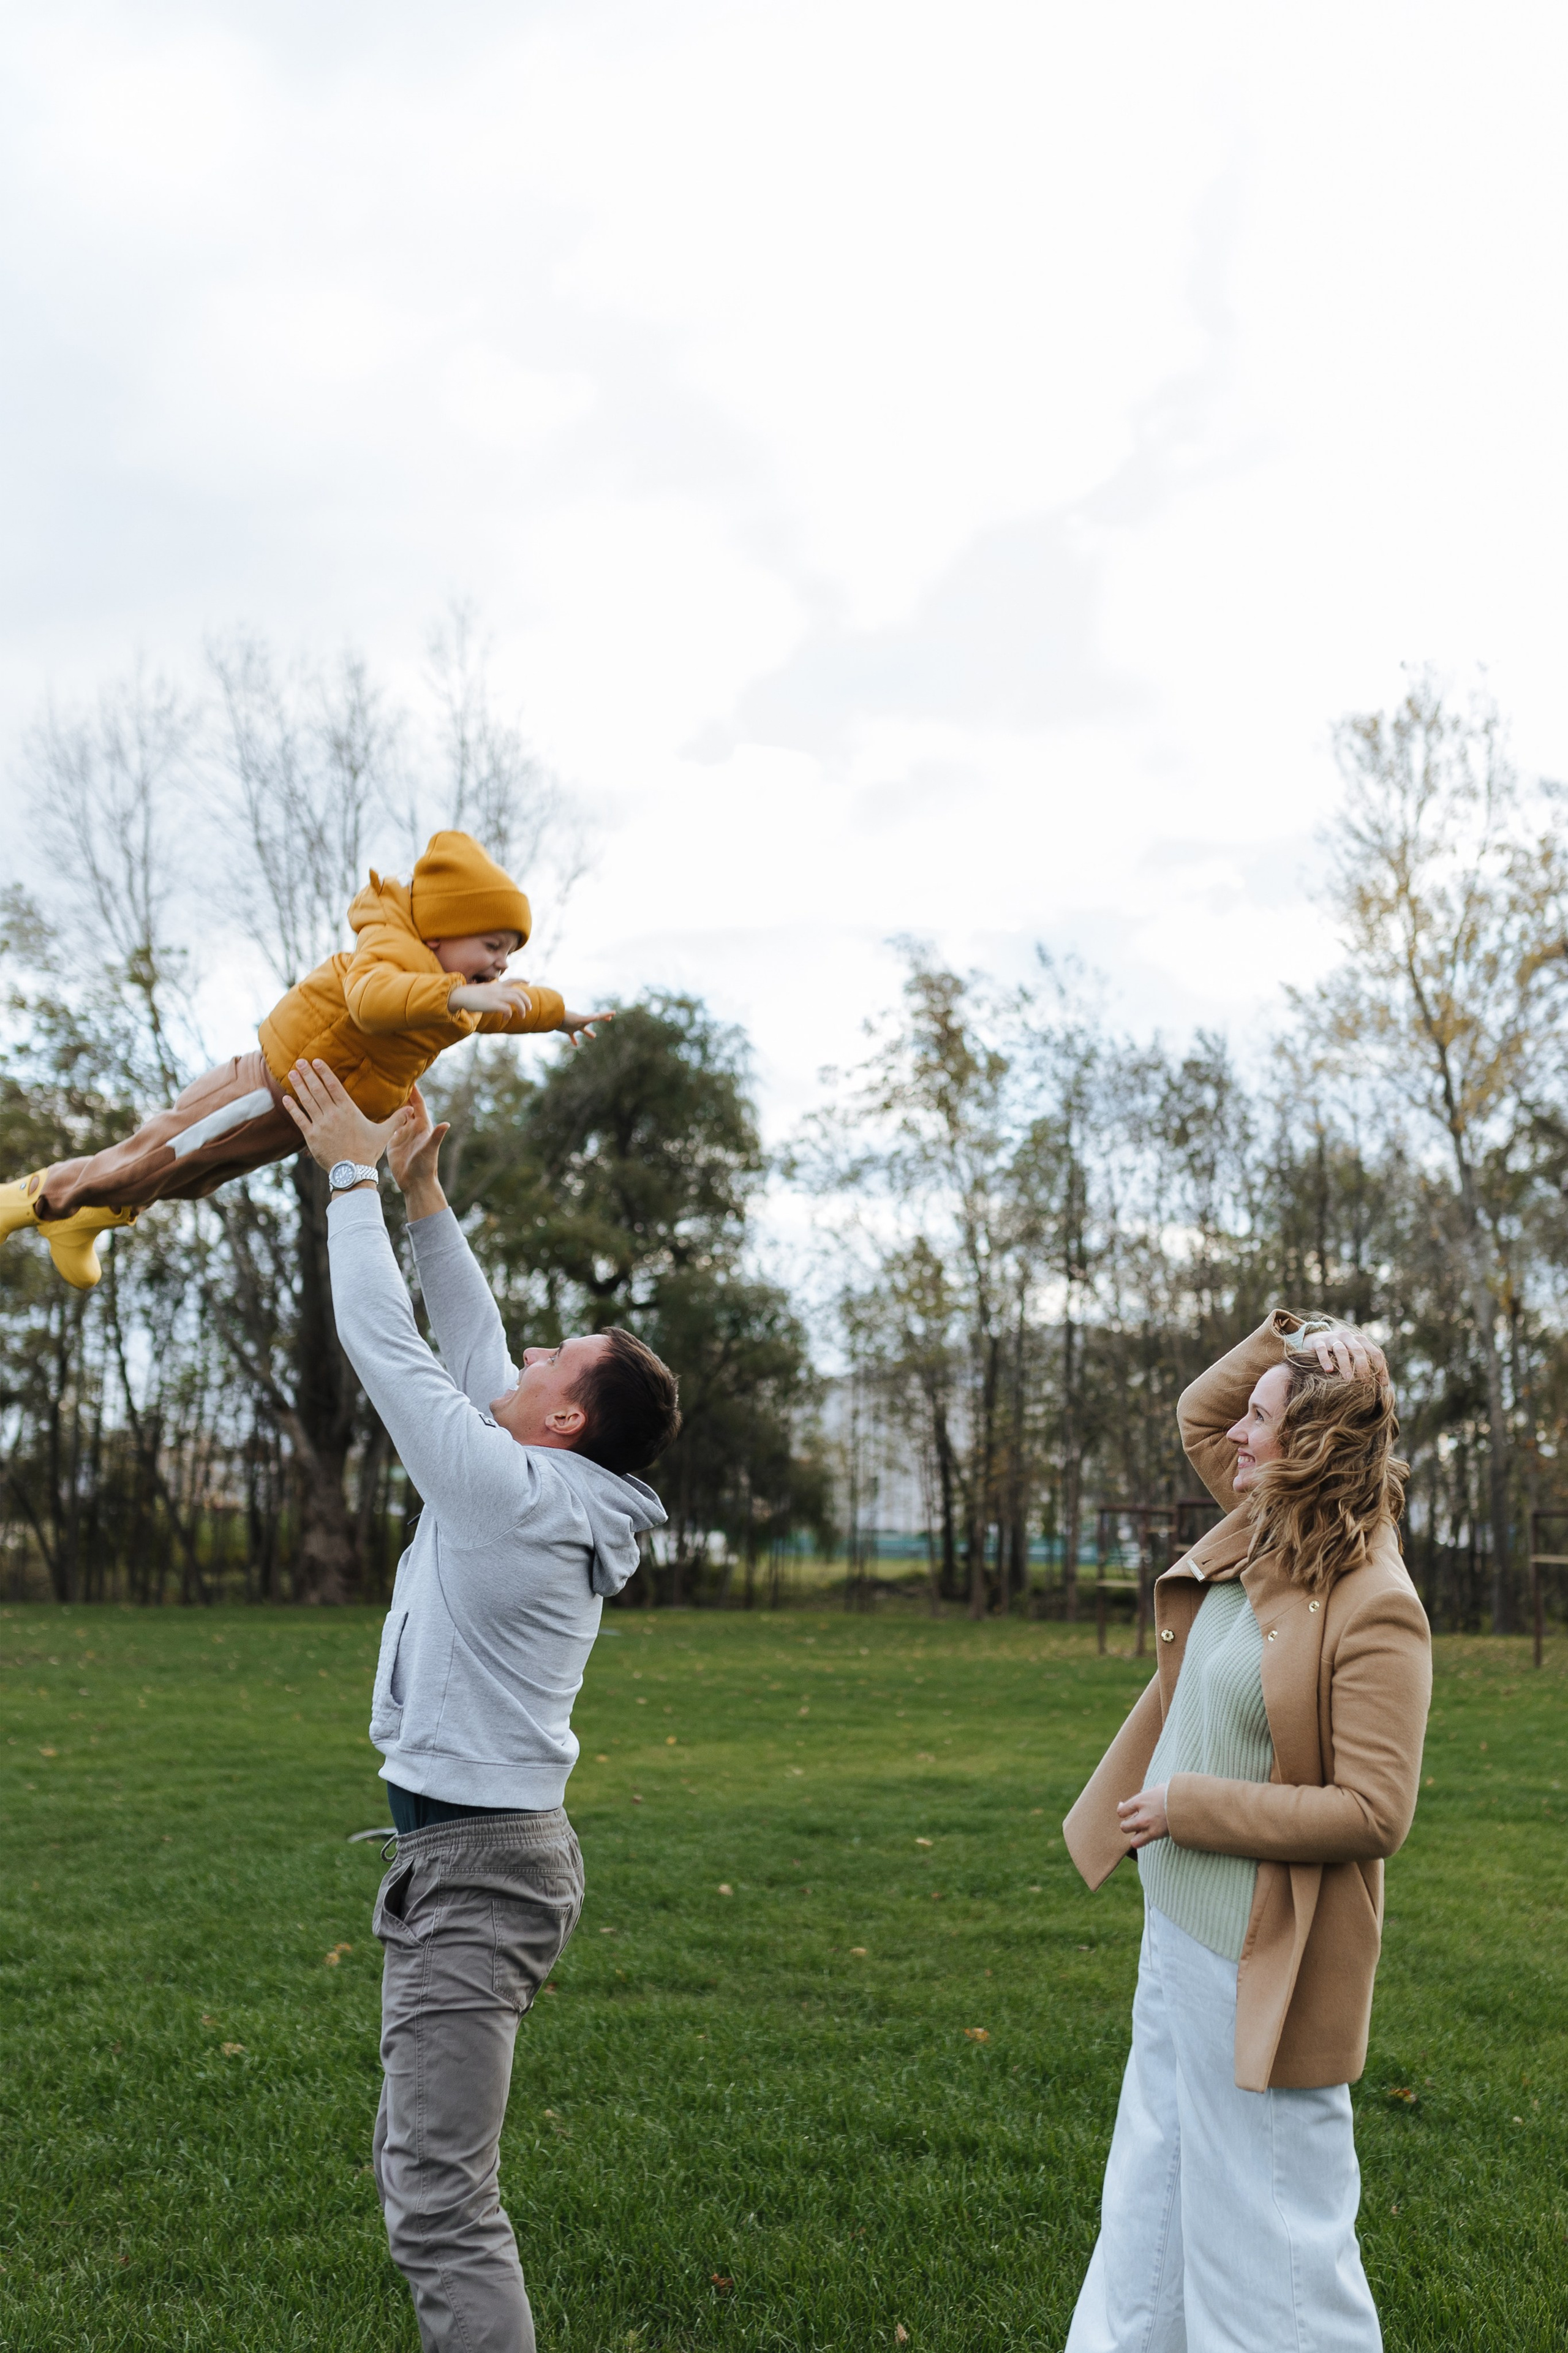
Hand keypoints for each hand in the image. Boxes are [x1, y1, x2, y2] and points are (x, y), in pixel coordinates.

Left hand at [282, 1059, 412, 1178]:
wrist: (353, 1172)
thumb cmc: (368, 1151)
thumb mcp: (384, 1133)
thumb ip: (396, 1119)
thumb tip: (411, 1110)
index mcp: (349, 1111)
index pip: (334, 1086)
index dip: (324, 1072)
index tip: (316, 1061)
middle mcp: (333, 1115)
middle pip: (318, 1090)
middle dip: (308, 1074)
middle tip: (300, 1062)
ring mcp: (321, 1125)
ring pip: (307, 1101)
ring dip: (299, 1086)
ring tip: (292, 1073)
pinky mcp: (311, 1137)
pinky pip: (299, 1119)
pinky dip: (292, 1108)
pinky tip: (285, 1098)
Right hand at [388, 1084, 448, 1220]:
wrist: (416, 1183)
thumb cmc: (426, 1166)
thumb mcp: (430, 1150)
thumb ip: (436, 1136)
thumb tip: (447, 1124)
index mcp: (422, 1126)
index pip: (418, 1103)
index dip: (414, 1091)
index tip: (407, 1077)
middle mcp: (412, 1127)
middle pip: (405, 1106)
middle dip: (399, 1093)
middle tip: (388, 1078)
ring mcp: (401, 1134)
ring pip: (395, 1114)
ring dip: (389, 1104)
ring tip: (378, 1090)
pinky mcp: (392, 1142)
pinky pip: (386, 1126)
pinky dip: (381, 1118)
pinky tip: (372, 1111)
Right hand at [448, 980, 534, 1018]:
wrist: (459, 995)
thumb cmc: (469, 996)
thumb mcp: (482, 992)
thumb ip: (491, 994)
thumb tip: (495, 1002)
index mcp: (495, 986)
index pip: (511, 980)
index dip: (521, 980)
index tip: (528, 981)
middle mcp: (497, 990)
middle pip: (518, 992)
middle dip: (526, 1000)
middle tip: (529, 1008)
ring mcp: (495, 996)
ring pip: (516, 999)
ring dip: (522, 1008)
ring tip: (523, 1015)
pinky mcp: (492, 1004)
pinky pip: (507, 1009)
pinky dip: (509, 1014)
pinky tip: (506, 1018)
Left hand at [557, 1007, 612, 1045]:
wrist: (553, 1018)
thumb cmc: (566, 1018)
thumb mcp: (579, 1019)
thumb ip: (589, 1018)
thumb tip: (597, 1015)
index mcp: (586, 1019)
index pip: (598, 1016)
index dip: (606, 1014)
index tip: (614, 1013)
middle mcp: (581, 1021)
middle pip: (594, 1019)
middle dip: (601, 1018)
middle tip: (608, 1019)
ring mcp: (575, 1025)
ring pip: (584, 1029)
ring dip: (589, 1033)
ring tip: (594, 1036)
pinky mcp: (568, 1030)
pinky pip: (572, 1036)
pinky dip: (574, 1040)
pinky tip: (576, 1045)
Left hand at [1117, 1783, 1169, 1849]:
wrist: (1188, 1803)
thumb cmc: (1174, 1794)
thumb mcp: (1157, 1789)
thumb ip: (1146, 1796)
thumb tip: (1141, 1797)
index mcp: (1140, 1800)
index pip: (1121, 1811)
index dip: (1121, 1810)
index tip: (1125, 1808)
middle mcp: (1142, 1815)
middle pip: (1124, 1827)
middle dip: (1128, 1825)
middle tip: (1134, 1821)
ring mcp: (1149, 1827)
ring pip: (1132, 1840)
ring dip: (1136, 1837)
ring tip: (1141, 1832)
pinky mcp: (1156, 1835)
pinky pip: (1142, 1843)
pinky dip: (1144, 1841)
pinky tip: (1149, 1834)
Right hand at [1304, 1328, 1390, 1393]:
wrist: (1314, 1337)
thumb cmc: (1338, 1351)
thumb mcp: (1353, 1353)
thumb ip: (1366, 1363)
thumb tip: (1383, 1383)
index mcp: (1360, 1340)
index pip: (1375, 1352)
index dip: (1380, 1367)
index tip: (1382, 1383)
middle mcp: (1348, 1337)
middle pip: (1358, 1351)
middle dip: (1363, 1367)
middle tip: (1365, 1382)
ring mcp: (1332, 1338)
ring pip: (1341, 1350)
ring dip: (1346, 1365)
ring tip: (1348, 1379)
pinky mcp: (1317, 1341)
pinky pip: (1322, 1350)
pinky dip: (1325, 1360)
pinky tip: (1328, 1370)